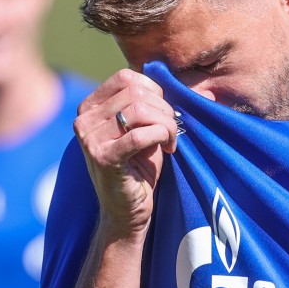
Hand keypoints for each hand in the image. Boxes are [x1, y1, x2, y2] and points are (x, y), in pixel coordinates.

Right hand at [74, 69, 178, 239]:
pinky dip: (162, 137)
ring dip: (166, 124)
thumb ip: (158, 104)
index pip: (126, 77)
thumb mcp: (146, 128)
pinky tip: (169, 150)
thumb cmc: (139, 166)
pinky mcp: (103, 157)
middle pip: (136, 92)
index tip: (165, 112)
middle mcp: (84, 119)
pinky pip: (140, 135)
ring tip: (171, 140)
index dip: (154, 90)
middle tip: (172, 130)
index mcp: (90, 106)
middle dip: (164, 109)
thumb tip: (204, 90)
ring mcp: (89, 138)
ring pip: (140, 110)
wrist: (127, 210)